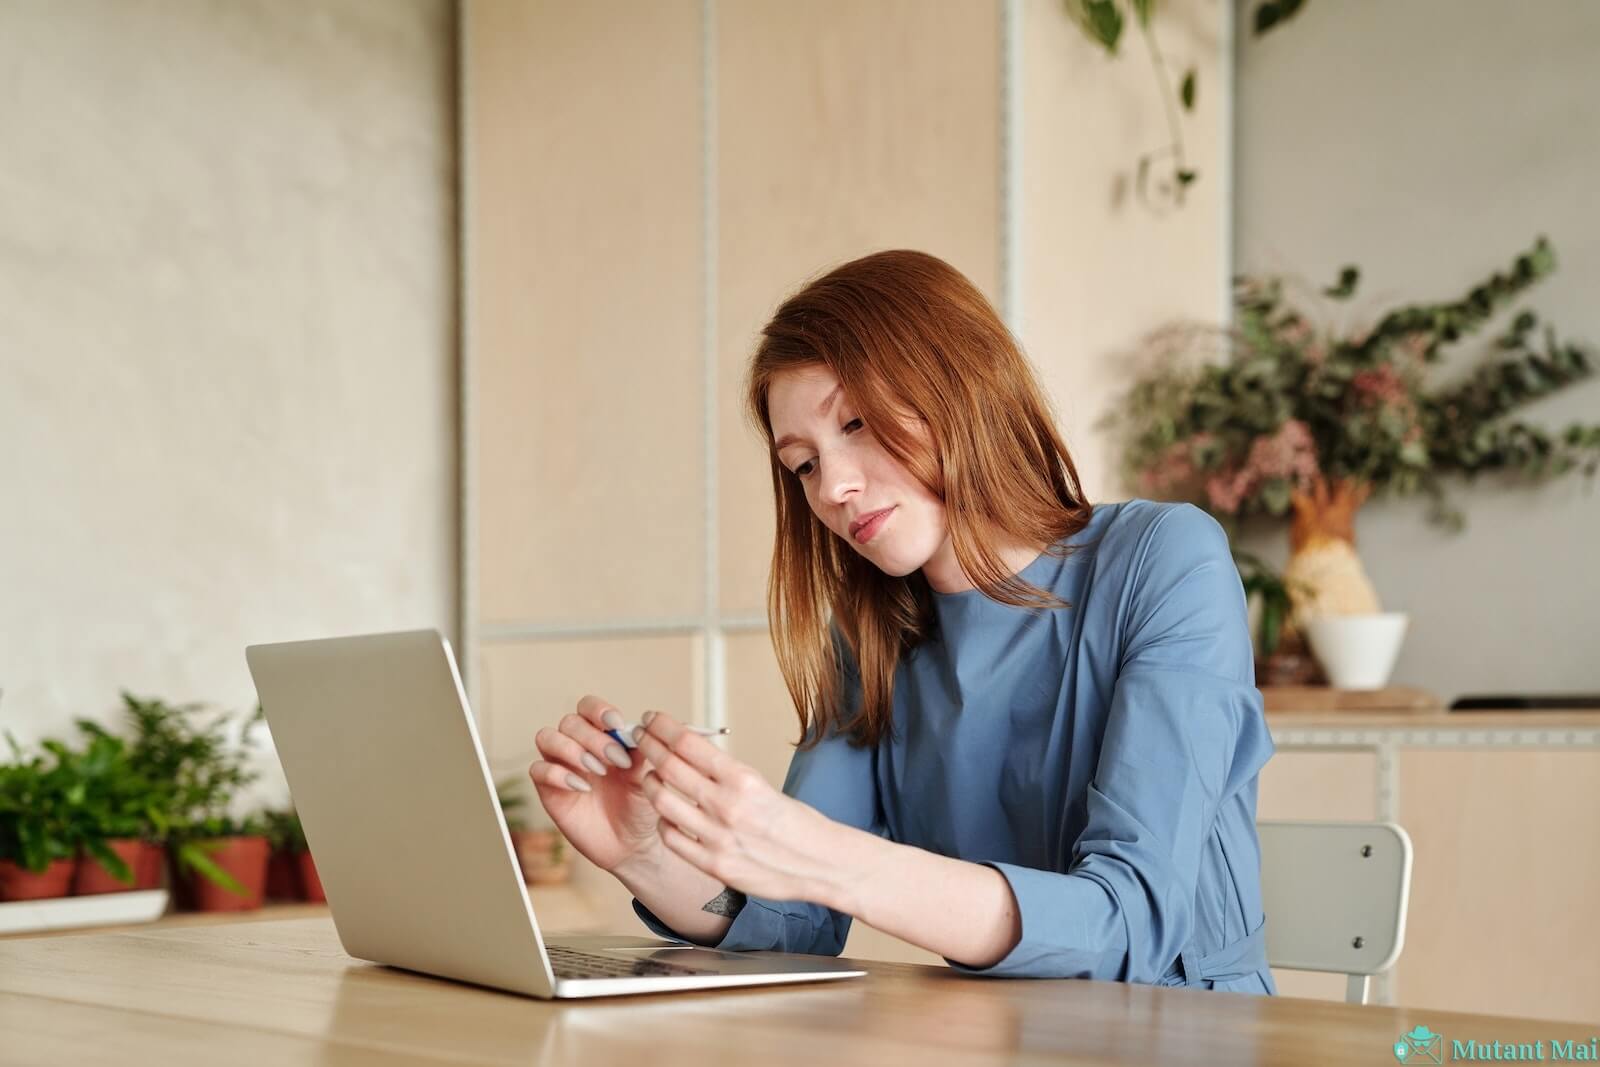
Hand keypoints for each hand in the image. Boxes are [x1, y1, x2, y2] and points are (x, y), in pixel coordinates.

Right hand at [528, 695, 659, 873]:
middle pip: (570, 722)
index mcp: (601, 736)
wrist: (631, 845)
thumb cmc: (640, 807)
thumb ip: (641, 752)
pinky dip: (558, 773)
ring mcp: (560, 767)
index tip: (616, 724)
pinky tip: (582, 787)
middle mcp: (577, 746)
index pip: (588, 708)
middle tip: (616, 760)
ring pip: (547, 737)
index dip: (598, 710)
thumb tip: (640, 727)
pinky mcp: (548, 790)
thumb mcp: (646, 777)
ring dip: (572, 749)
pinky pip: (538, 770)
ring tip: (598, 770)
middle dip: (593, 737)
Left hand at [629, 710, 842, 906]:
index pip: (688, 743)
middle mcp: (727, 806)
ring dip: (650, 783)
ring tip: (649, 775)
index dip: (663, 727)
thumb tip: (692, 755)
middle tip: (639, 736)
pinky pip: (672, 838)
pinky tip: (665, 813)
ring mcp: (718, 838)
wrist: (822, 864)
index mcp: (743, 779)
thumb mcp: (764, 786)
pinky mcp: (714, 865)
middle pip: (669, 767)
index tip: (652, 719)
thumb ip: (727, 775)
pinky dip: (663, 821)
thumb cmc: (797, 822)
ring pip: (662, 802)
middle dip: (648, 746)